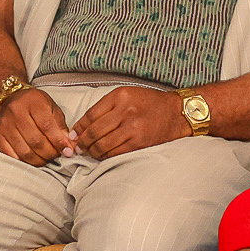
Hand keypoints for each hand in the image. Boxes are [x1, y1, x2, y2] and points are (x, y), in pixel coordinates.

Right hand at [0, 89, 75, 165]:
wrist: (9, 99)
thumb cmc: (34, 104)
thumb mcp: (51, 108)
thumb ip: (60, 126)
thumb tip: (68, 146)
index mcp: (32, 102)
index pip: (47, 126)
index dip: (59, 141)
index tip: (67, 151)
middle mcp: (15, 112)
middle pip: (36, 141)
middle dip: (50, 153)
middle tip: (57, 154)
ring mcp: (4, 125)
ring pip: (25, 152)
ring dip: (40, 160)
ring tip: (47, 157)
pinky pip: (12, 156)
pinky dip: (25, 162)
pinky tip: (33, 158)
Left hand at [73, 86, 190, 159]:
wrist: (176, 113)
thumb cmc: (149, 103)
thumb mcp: (127, 94)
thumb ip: (106, 107)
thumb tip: (82, 126)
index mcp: (119, 96)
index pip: (90, 114)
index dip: (79, 127)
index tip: (74, 134)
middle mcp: (125, 111)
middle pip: (94, 131)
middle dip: (82, 142)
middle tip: (78, 147)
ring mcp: (132, 128)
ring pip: (102, 144)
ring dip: (92, 151)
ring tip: (89, 152)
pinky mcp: (139, 142)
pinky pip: (115, 153)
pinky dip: (105, 156)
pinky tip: (102, 155)